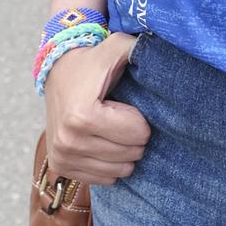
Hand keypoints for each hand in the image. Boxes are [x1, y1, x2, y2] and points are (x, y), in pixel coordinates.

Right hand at [43, 32, 149, 184]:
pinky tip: (104, 142)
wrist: (58, 72)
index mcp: (82, 115)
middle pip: (130, 154)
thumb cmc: (93, 62)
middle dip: (135, 137)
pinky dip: (110, 163)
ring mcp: (62, 157)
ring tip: (114, 130)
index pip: (137, 134)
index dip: (141, 120)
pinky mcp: (61, 167)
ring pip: (119, 171)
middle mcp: (68, 141)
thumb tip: (167, 48)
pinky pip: (104, 179)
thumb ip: (141, 47)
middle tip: (123, 118)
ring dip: (124, 152)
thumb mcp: (117, 47)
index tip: (128, 106)